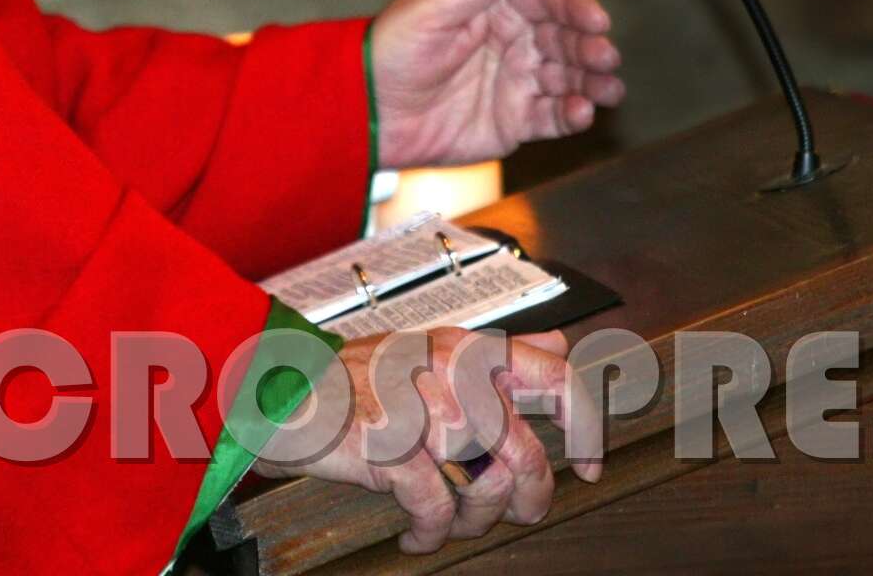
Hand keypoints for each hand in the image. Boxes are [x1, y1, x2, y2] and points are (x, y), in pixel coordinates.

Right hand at [253, 328, 599, 554]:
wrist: (281, 393)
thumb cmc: (355, 378)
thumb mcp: (432, 346)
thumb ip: (500, 348)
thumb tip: (560, 338)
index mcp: (471, 348)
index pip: (557, 375)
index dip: (586, 425)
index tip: (591, 463)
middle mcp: (456, 375)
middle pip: (528, 451)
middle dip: (533, 496)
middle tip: (522, 512)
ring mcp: (425, 412)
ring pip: (490, 486)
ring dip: (477, 519)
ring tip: (454, 521)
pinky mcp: (393, 449)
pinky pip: (436, 510)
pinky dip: (429, 533)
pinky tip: (416, 533)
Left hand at [369, 0, 622, 168]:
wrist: (367, 109)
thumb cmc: (394, 47)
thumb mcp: (439, 4)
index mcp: (498, 5)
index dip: (576, 7)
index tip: (597, 19)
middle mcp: (514, 40)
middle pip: (567, 39)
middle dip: (591, 47)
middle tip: (605, 57)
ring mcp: (517, 81)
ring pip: (569, 78)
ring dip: (593, 82)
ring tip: (608, 90)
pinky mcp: (514, 120)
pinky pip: (553, 117)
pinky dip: (572, 115)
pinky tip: (582, 113)